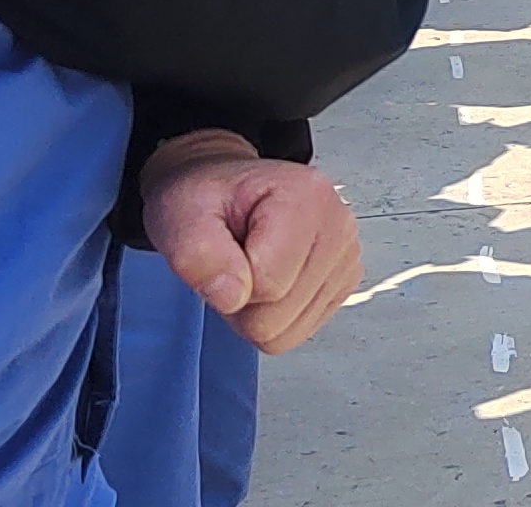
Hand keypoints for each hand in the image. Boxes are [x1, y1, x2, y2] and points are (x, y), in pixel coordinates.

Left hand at [142, 133, 363, 353]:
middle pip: (276, 318)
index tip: (223, 251)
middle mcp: (338, 226)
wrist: (225, 196)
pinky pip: (297, 333)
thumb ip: (198, 254)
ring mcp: (345, 258)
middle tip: (233, 263)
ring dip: (256, 312)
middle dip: (241, 302)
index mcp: (306, 196)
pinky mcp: (343, 284)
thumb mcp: (184, 216)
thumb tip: (232, 296)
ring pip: (288, 334)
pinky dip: (274, 318)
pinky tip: (270, 279)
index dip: (229, 281)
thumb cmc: (211, 201)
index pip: (268, 284)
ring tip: (249, 270)